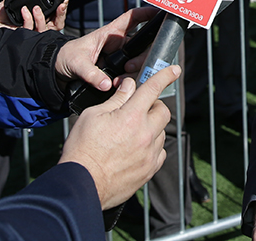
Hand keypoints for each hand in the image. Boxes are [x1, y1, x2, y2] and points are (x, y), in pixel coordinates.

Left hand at [0, 0, 67, 31]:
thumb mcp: (9, 2)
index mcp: (36, 20)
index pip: (54, 17)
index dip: (60, 10)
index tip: (63, 1)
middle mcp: (35, 28)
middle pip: (55, 25)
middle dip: (60, 14)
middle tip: (60, 5)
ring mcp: (30, 34)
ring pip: (44, 29)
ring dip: (41, 16)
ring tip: (36, 7)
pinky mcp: (22, 38)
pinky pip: (30, 29)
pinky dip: (28, 19)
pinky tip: (24, 11)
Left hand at [54, 7, 158, 91]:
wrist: (60, 72)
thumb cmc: (67, 58)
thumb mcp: (76, 63)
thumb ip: (90, 73)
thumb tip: (106, 84)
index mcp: (110, 33)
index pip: (132, 18)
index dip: (147, 13)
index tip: (159, 14)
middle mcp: (118, 43)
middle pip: (142, 44)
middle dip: (141, 55)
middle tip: (130, 67)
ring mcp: (119, 57)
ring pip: (139, 60)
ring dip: (135, 70)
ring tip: (121, 79)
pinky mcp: (118, 69)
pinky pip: (131, 73)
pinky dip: (129, 80)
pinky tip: (120, 85)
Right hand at [59, 65, 180, 209]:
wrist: (82, 184)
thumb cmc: (82, 149)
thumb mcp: (93, 116)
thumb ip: (116, 100)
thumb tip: (129, 87)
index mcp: (132, 116)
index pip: (153, 88)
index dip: (165, 75)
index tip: (174, 70)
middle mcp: (146, 134)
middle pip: (163, 111)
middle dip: (153, 106)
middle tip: (138, 109)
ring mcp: (150, 153)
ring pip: (162, 132)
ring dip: (152, 127)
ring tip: (131, 133)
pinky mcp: (149, 170)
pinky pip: (160, 152)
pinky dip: (152, 146)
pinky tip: (136, 149)